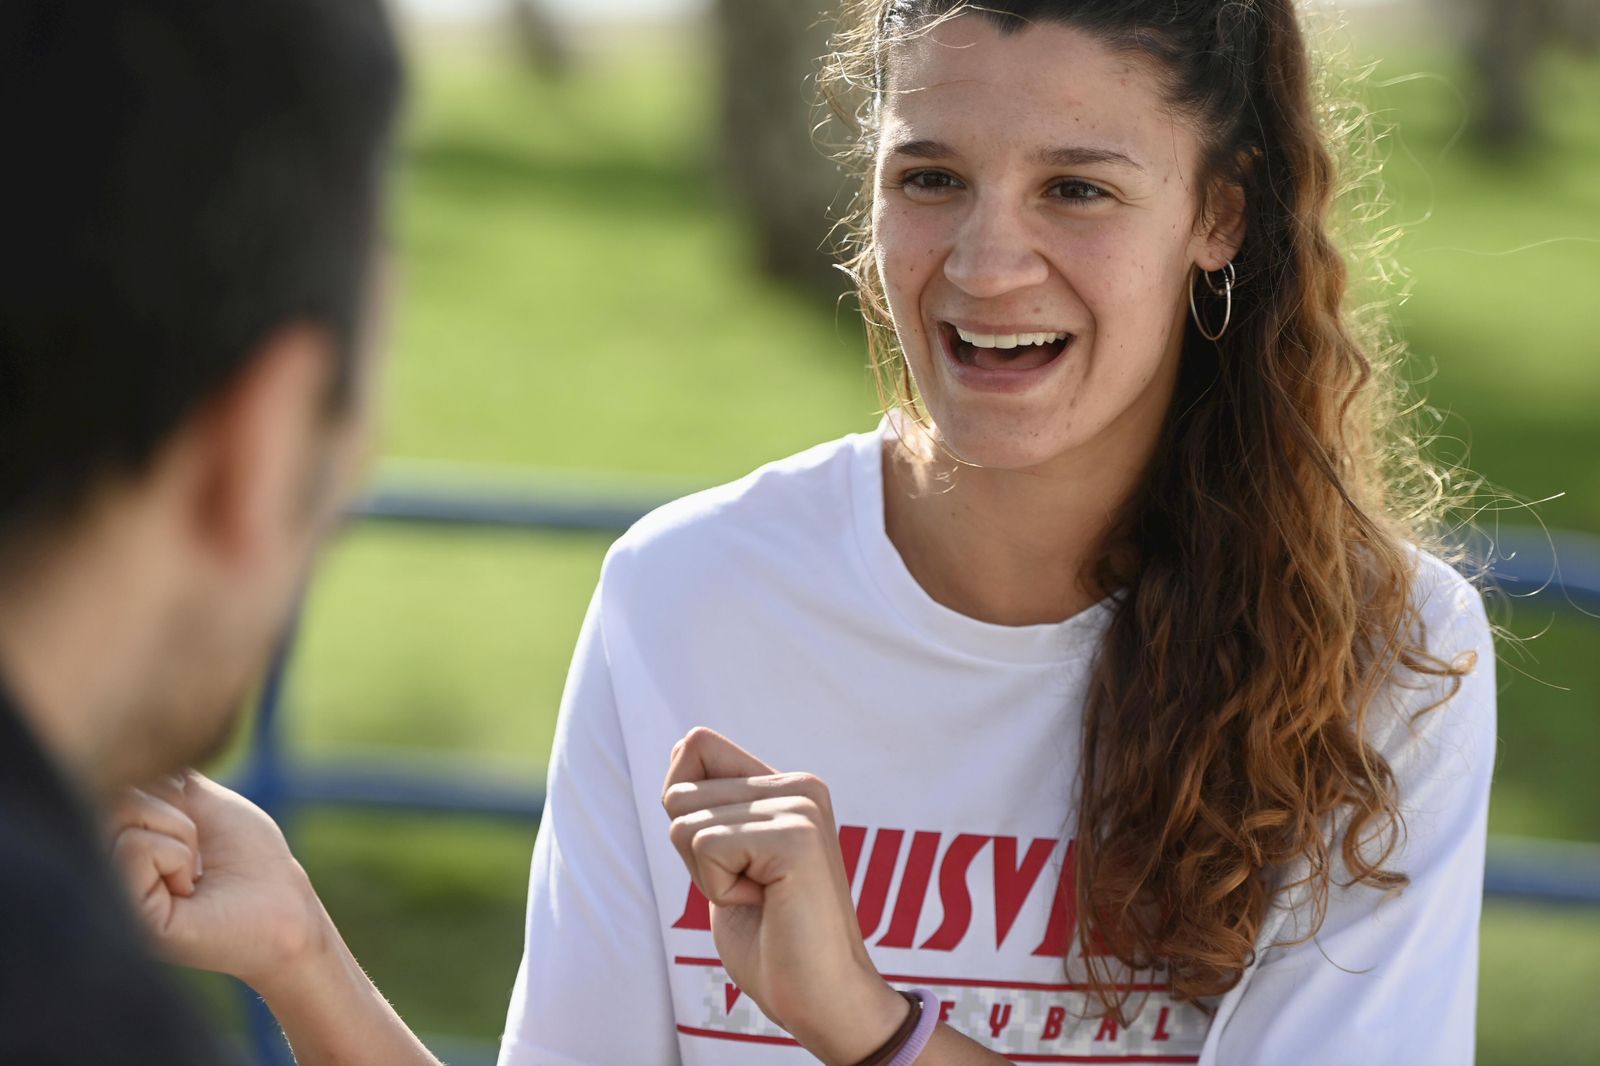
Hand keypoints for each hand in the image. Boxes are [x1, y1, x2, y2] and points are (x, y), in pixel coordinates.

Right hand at [109, 771, 331, 996]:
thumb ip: (156, 778)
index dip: (165, 786)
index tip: (196, 820)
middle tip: (199, 848)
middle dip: (172, 808)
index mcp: (123, 838)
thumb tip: (122, 755)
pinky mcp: (124, 913)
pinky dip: (176, 856)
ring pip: (120, 816)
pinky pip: (132, 848)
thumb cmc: (251, 856)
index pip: (119, 780)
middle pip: (114, 794)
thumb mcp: (203, 801)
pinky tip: (190, 888)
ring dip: (180, 832)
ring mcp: (111, 891)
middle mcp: (107, 864)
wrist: (285, 907)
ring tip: (196, 869)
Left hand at [662, 728, 909, 1065]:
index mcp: (788, 786)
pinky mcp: (795, 836)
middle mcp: (800, 785)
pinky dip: (719, 890)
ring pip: (685, 823)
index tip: (730, 859)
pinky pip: (705, 846)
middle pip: (678, 793)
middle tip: (751, 890)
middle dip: (694, 855)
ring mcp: (801, 807)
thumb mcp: (728, 860)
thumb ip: (712, 806)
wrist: (823, 999)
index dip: (685, 809)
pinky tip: (767, 905)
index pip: (696, 747)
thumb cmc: (772, 942)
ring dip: (708, 877)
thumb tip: (684, 745)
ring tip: (762, 899)